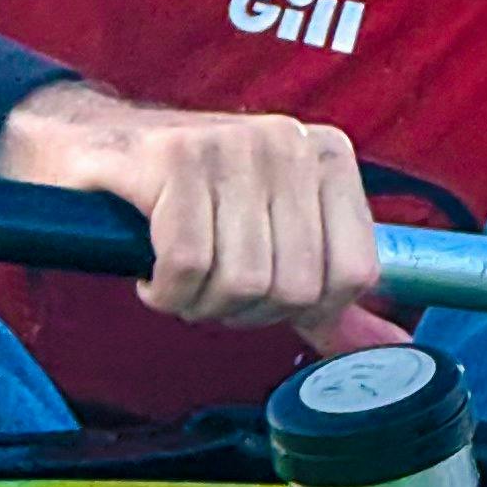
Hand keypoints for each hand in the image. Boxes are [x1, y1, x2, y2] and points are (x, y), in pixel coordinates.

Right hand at [0, 83, 384, 340]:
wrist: (92, 147)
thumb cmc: (190, 199)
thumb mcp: (274, 238)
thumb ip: (331, 297)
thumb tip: (395, 345)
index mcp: (328, 157)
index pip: (354, 276)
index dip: (301, 308)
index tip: (259, 291)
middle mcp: (290, 142)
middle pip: (295, 289)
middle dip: (243, 310)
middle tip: (208, 284)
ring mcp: (234, 144)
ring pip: (242, 282)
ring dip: (198, 303)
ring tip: (179, 273)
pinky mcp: (175, 159)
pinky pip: (187, 266)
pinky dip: (164, 290)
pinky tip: (151, 268)